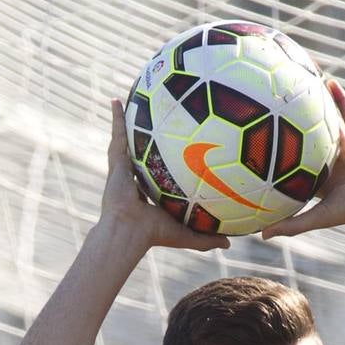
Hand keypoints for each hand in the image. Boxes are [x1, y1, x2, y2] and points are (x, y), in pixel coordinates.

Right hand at [100, 99, 228, 251]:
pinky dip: (115, 117)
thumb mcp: (187, 234)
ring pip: (126, 140)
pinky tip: (116, 100)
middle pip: (141, 154)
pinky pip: (117, 133)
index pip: (157, 176)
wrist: (130, 232)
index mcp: (149, 193)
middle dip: (145, 140)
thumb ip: (207, 238)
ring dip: (127, 123)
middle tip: (153, 121)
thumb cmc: (155, 235)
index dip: (163, 166)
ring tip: (131, 103)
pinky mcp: (115, 162)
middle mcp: (134, 179)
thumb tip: (229, 244)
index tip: (172, 156)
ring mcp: (123, 170)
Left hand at [260, 80, 344, 238]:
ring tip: (298, 87)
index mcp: (318, 179)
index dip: (277, 155)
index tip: (256, 143)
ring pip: (327, 124)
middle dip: (291, 127)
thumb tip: (260, 235)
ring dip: (315, 106)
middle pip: (306, 141)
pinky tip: (328, 81)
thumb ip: (291, 225)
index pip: (294, 166)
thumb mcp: (318, 216)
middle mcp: (330, 161)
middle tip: (270, 108)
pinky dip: (339, 98)